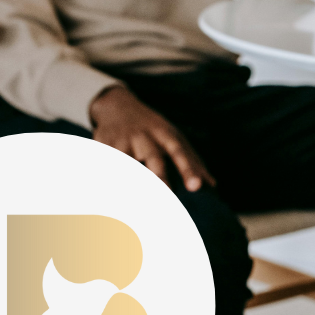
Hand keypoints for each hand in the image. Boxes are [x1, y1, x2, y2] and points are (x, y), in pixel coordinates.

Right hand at [89, 86, 215, 191]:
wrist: (117, 106)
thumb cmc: (154, 130)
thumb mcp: (175, 138)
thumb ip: (193, 161)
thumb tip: (213, 186)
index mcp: (166, 135)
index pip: (180, 153)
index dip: (188, 169)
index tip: (196, 187)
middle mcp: (145, 137)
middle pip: (154, 159)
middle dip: (161, 178)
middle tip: (169, 197)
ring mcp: (123, 141)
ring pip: (127, 164)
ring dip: (131, 183)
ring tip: (135, 209)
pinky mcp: (102, 146)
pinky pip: (105, 165)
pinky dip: (107, 179)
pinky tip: (108, 202)